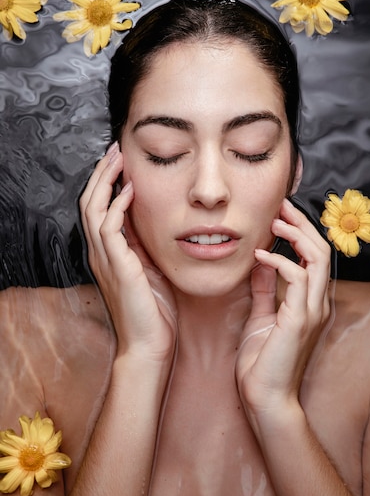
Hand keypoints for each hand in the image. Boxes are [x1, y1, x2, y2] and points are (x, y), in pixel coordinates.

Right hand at [79, 142, 177, 363]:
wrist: (150, 345)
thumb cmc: (153, 311)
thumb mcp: (150, 269)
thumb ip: (145, 245)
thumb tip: (153, 219)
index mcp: (108, 253)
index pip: (98, 208)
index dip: (106, 182)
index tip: (121, 161)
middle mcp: (101, 253)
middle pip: (90, 202)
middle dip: (102, 173)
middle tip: (116, 150)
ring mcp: (106, 260)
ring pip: (94, 209)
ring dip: (106, 181)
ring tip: (119, 159)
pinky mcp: (118, 267)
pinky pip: (110, 228)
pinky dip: (117, 206)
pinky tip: (129, 191)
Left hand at [235, 198, 329, 422]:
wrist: (265, 399)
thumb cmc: (261, 362)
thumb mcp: (261, 317)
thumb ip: (264, 290)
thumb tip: (261, 262)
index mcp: (309, 303)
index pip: (315, 257)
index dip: (302, 231)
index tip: (280, 213)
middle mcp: (316, 304)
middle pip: (321, 251)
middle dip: (302, 224)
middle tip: (280, 206)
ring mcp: (311, 312)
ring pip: (317, 259)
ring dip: (296, 235)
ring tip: (273, 222)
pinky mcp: (298, 320)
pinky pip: (297, 278)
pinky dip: (279, 261)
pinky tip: (260, 256)